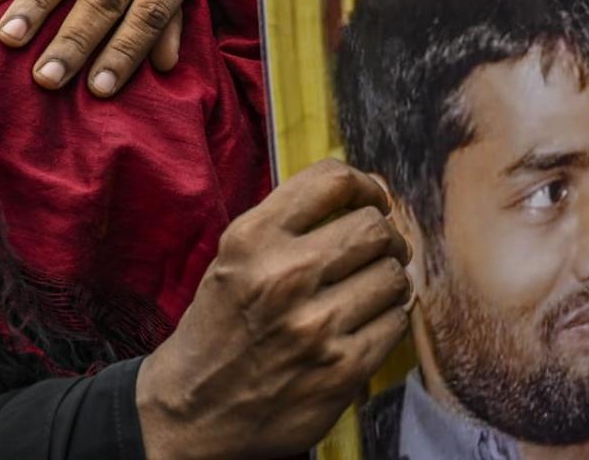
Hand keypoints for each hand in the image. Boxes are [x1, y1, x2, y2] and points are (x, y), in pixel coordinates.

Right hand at [136, 160, 413, 459]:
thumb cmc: (221, 326)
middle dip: (386, 236)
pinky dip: (388, 320)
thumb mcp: (235, 257)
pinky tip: (365, 324)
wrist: (193, 409)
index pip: (333, 181)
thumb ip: (291, 222)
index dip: (366, 185)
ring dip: (389, 280)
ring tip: (370, 289)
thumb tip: (367, 194)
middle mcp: (284, 276)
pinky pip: (396, 322)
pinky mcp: (341, 369)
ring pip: (393, 275)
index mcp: (253, 239)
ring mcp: (315, 326)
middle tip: (380, 250)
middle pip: (374, 228)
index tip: (372, 200)